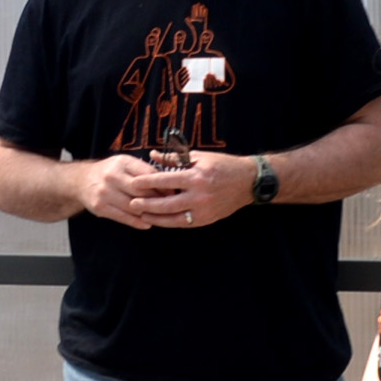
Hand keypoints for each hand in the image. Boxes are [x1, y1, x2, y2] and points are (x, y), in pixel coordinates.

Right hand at [74, 155, 171, 229]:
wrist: (81, 181)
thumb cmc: (109, 172)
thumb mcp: (125, 164)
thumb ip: (144, 171)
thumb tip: (168, 184)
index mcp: (122, 163)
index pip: (147, 175)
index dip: (163, 185)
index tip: (174, 192)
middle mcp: (111, 176)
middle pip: (141, 191)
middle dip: (157, 199)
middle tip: (170, 206)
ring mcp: (104, 193)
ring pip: (133, 206)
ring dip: (148, 213)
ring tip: (160, 216)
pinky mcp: (100, 207)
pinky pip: (122, 217)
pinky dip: (136, 222)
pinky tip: (146, 223)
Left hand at [130, 154, 255, 229]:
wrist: (248, 182)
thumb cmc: (222, 165)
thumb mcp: (199, 157)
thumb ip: (174, 158)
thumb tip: (152, 156)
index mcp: (196, 176)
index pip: (165, 181)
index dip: (147, 183)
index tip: (134, 183)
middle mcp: (199, 195)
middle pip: (166, 204)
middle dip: (147, 205)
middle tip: (132, 204)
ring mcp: (203, 210)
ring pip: (174, 218)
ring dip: (156, 218)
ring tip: (142, 215)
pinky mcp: (207, 219)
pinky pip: (184, 223)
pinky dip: (170, 223)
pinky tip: (159, 221)